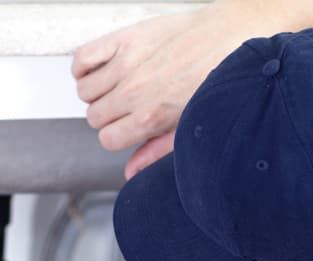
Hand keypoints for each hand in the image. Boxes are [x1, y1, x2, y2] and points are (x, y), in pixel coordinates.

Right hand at [72, 3, 283, 178]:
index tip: (125, 127)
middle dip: (107, 115)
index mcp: (150, 117)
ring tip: (116, 85)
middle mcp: (134, 92)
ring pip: (83, 90)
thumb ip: (156, 150)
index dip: (115, 135)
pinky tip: (102, 67)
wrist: (231, 37)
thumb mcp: (189, 126)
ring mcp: (126, 64)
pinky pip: (82, 57)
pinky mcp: (125, 38)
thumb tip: (132, 171)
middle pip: (93, 116)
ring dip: (95, 91)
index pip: (106, 139)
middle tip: (125, 106)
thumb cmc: (218, 78)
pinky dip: (84, 64)